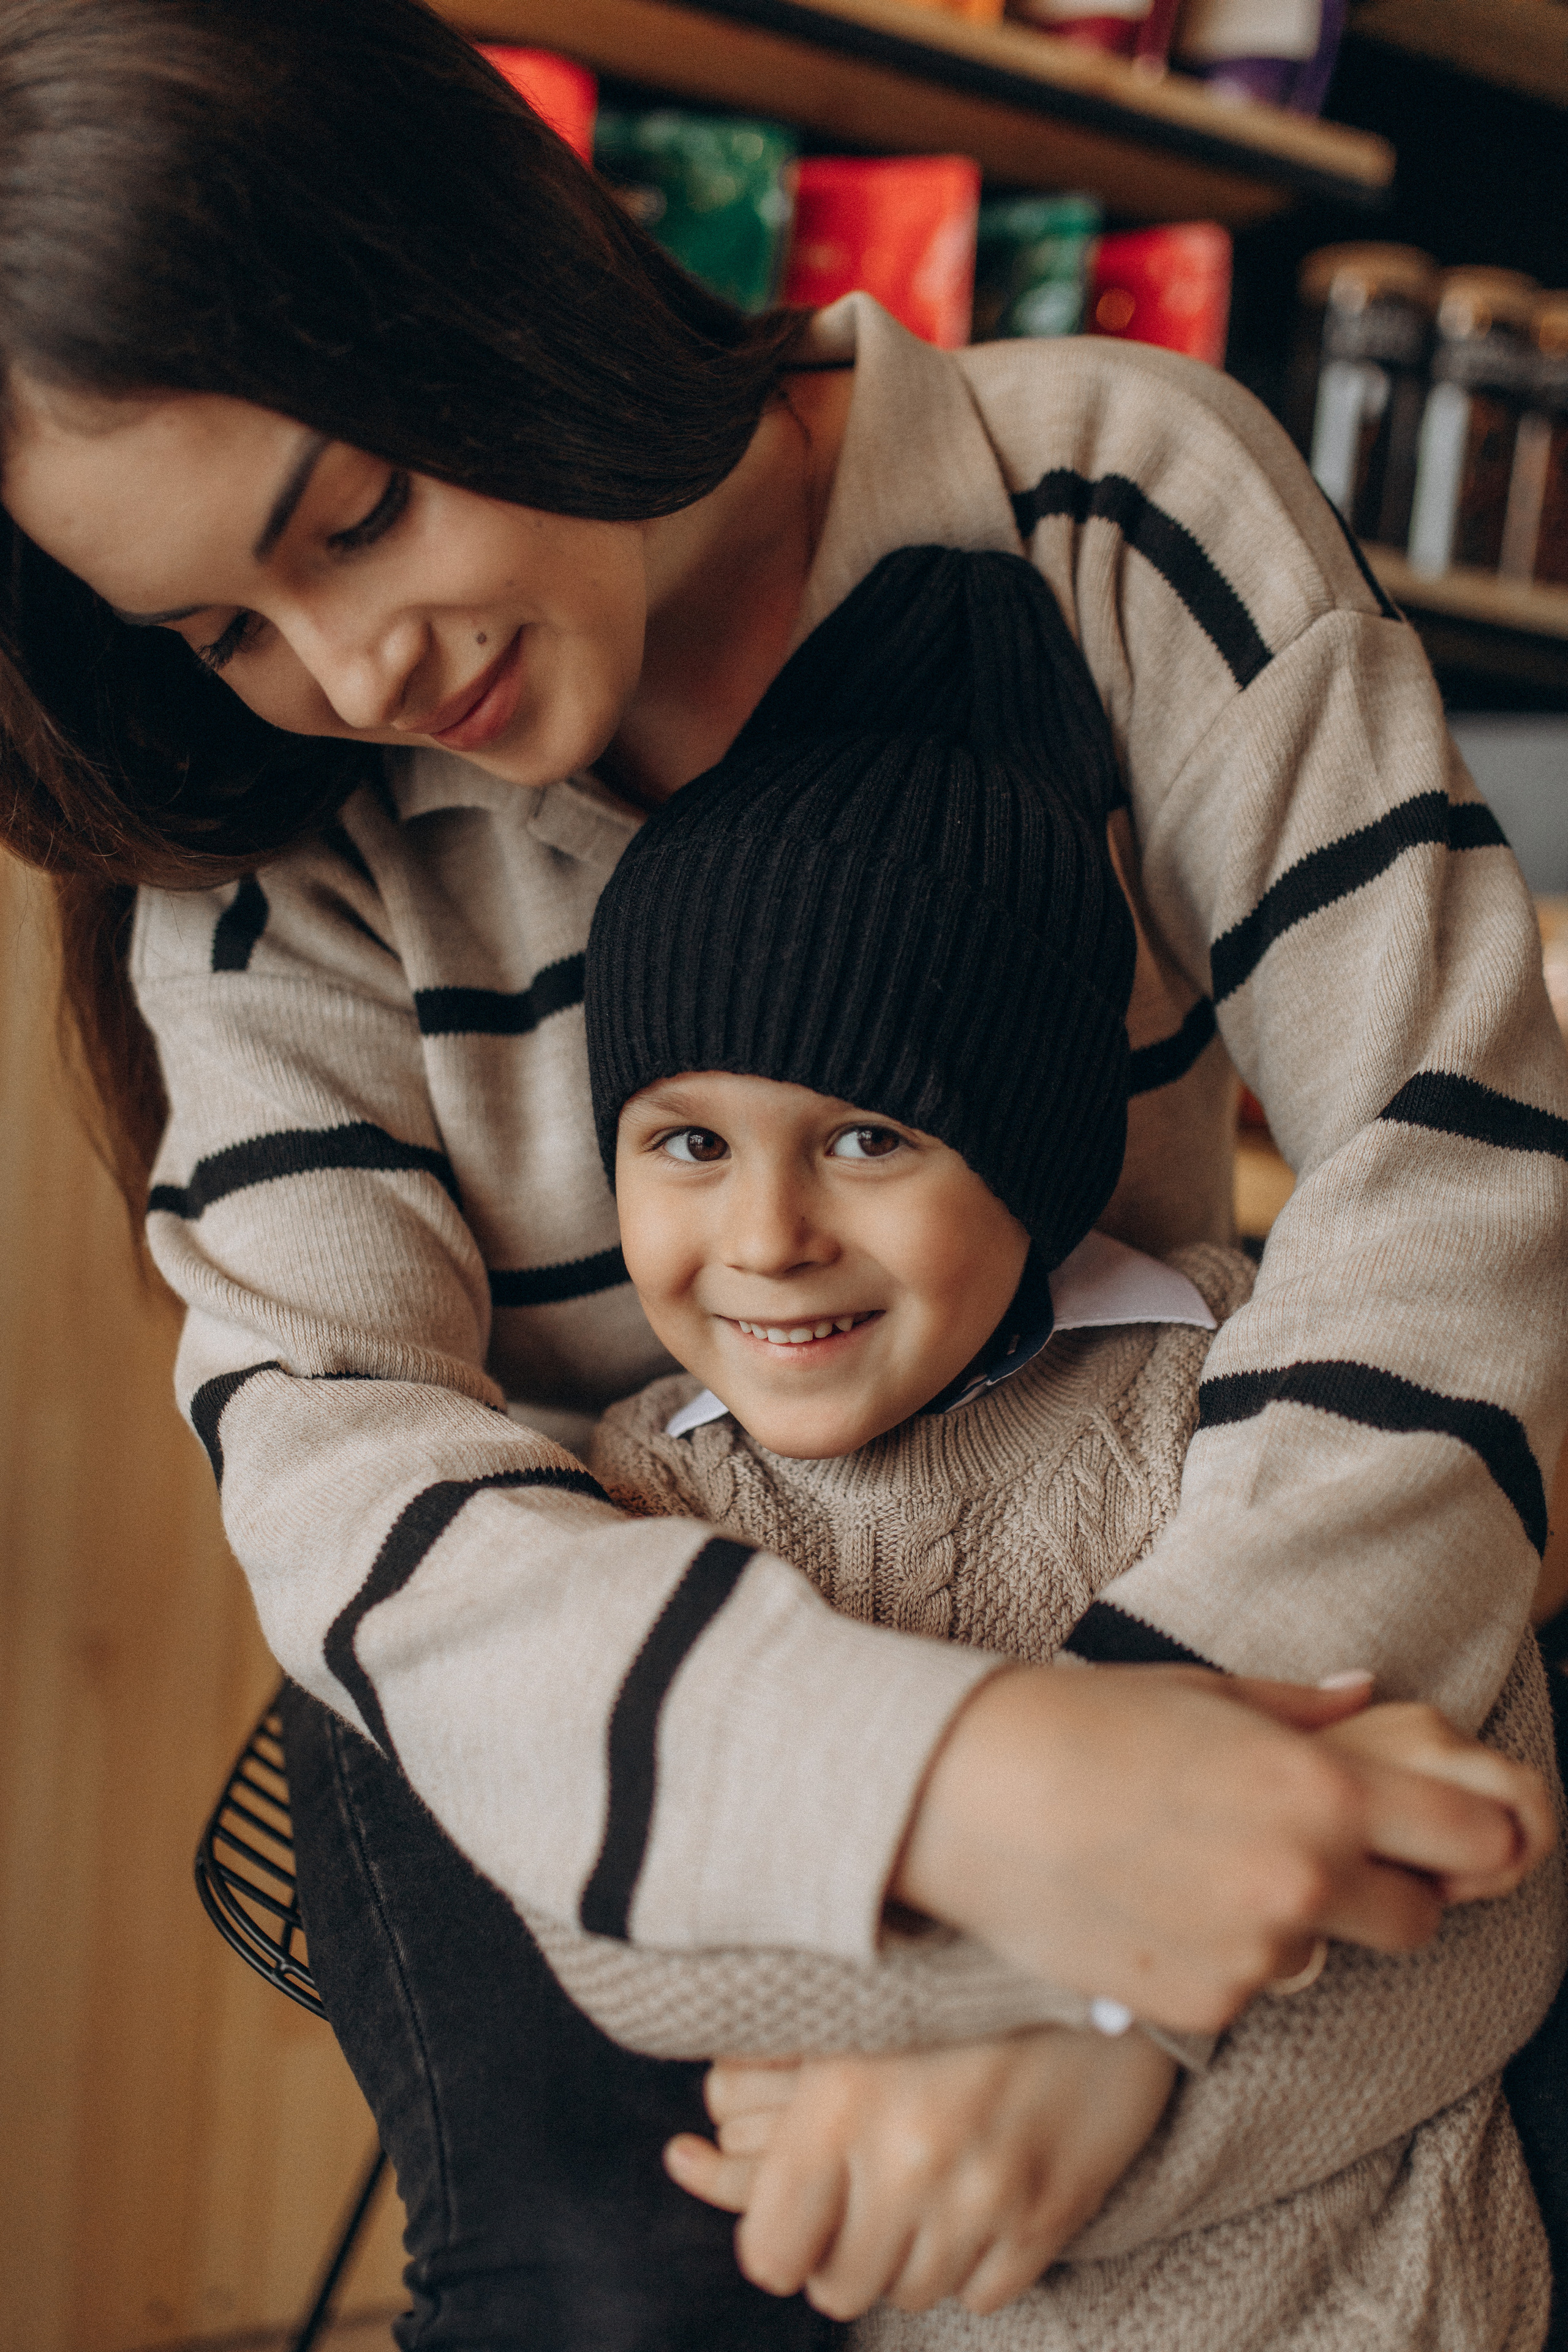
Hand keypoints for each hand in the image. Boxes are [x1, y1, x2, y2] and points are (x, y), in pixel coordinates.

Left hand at [664, 2027, 1177, 2320]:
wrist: (1093, 1965)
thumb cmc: (957, 1978)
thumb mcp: (853, 2009)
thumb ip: (775, 2075)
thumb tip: (695, 2144)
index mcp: (841, 2099)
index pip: (770, 2251)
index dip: (777, 2245)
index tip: (793, 2219)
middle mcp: (907, 2156)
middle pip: (840, 2285)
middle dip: (842, 2254)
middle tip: (859, 2205)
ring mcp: (984, 2194)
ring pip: (913, 2291)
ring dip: (908, 2256)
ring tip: (920, 2194)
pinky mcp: (1048, 2215)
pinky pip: (984, 2292)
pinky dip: (974, 2263)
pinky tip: (976, 2205)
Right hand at [890, 1663, 1536, 2032]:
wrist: (968, 1792)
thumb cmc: (1085, 1720)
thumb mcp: (1207, 1691)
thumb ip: (1305, 1710)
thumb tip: (1366, 1696)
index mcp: (1322, 1792)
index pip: (1475, 1841)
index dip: (1471, 1837)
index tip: (1441, 1830)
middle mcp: (1305, 1882)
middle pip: (1420, 1919)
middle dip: (1390, 1890)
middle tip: (1318, 1852)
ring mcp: (1255, 1954)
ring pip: (1323, 1954)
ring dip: (1290, 1921)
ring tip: (1198, 1864)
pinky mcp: (1200, 2007)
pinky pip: (1245, 1987)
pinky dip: (1219, 1955)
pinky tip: (1153, 1901)